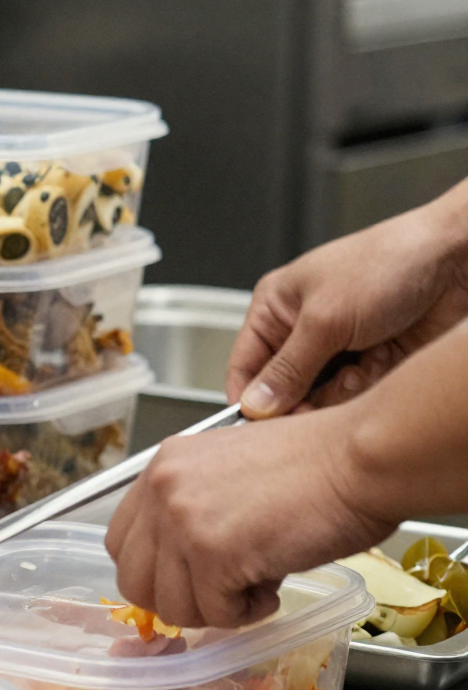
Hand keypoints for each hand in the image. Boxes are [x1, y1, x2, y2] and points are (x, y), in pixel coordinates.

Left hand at [105, 408, 387, 629]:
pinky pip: (216, 613)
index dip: (155, 572)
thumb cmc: (316, 466)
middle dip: (178, 599)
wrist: (360, 459)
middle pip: (133, 580)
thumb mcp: (228, 474)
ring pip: (170, 606)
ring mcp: (182, 520)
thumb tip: (181, 567)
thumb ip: (194, 510)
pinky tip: (274, 586)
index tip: (189, 580)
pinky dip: (248, 612)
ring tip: (257, 584)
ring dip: (216, 609)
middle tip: (222, 593)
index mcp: (162, 467)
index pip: (121, 540)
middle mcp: (161, 489)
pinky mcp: (213, 553)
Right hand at [228, 187, 467, 417]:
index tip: (257, 427)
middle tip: (315, 402)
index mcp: (276, 306)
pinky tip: (380, 364)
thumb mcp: (325, 319)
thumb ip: (287, 369)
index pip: (244, 364)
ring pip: (319, 398)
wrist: (457, 263)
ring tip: (360, 367)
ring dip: (339, 392)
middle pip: (282, 389)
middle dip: (301, 399)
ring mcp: (338, 348)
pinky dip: (366, 389)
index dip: (248, 397)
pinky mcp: (370, 362)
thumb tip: (254, 403)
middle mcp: (303, 329)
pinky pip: (353, 397)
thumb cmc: (389, 263)